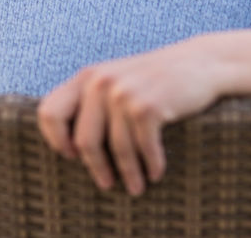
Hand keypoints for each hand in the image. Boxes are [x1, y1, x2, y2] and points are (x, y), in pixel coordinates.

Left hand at [37, 36, 225, 195]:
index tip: (71, 156)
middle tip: (106, 184)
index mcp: (87, 76)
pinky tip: (156, 173)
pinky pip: (143, 148)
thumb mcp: (117, 79)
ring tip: (136, 187)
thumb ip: (92, 100)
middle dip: (96, 168)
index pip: (50, 112)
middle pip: (84, 141)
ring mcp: (123, 93)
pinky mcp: (147, 106)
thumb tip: (69, 145)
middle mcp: (100, 82)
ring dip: (129, 174)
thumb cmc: (156, 79)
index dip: (56, 140)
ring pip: (117, 149)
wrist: (200, 63)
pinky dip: (151, 165)